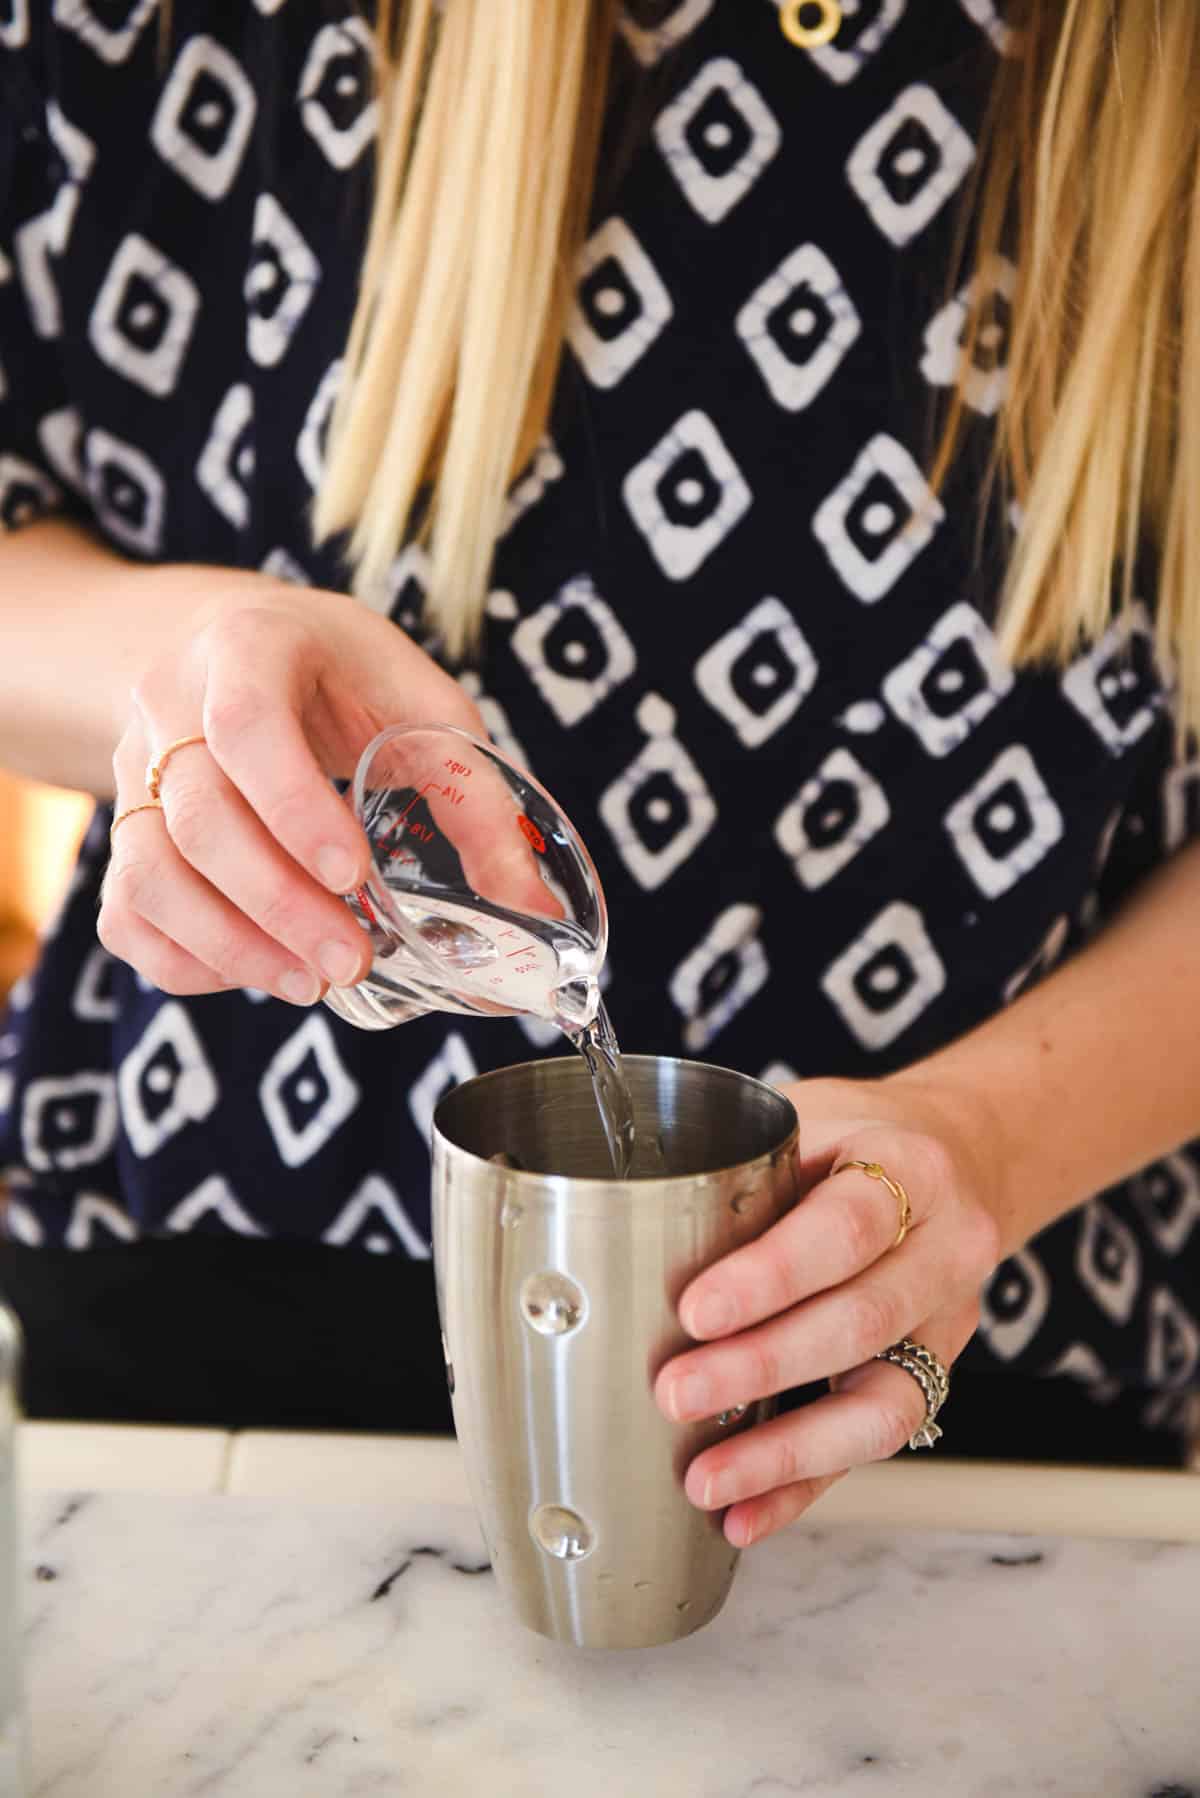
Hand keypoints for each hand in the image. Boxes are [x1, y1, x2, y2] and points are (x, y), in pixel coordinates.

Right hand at [98, 567, 488, 1003]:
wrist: (248, 646)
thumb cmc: (347, 676)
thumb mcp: (422, 703)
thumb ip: (474, 796)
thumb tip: (535, 909)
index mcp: (248, 646)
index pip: (245, 726)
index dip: (292, 808)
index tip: (353, 876)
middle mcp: (170, 701)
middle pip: (197, 816)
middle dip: (276, 903)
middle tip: (352, 961)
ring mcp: (131, 767)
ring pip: (147, 871)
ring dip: (228, 944)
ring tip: (310, 983)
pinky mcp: (124, 828)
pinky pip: (124, 909)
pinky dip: (180, 958)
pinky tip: (253, 975)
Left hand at [653, 1073, 1003, 1546]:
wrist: (963, 1159)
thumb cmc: (858, 1138)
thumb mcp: (809, 1117)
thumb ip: (745, 1168)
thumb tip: (616, 1218)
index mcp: (911, 1170)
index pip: (849, 1226)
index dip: (773, 1274)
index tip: (696, 1308)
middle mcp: (946, 1250)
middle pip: (863, 1322)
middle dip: (761, 1368)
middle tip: (675, 1392)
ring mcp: (947, 1324)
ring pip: (884, 1404)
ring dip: (786, 1450)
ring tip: (706, 1477)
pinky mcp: (933, 1378)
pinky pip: (872, 1447)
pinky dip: (804, 1487)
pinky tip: (745, 1513)